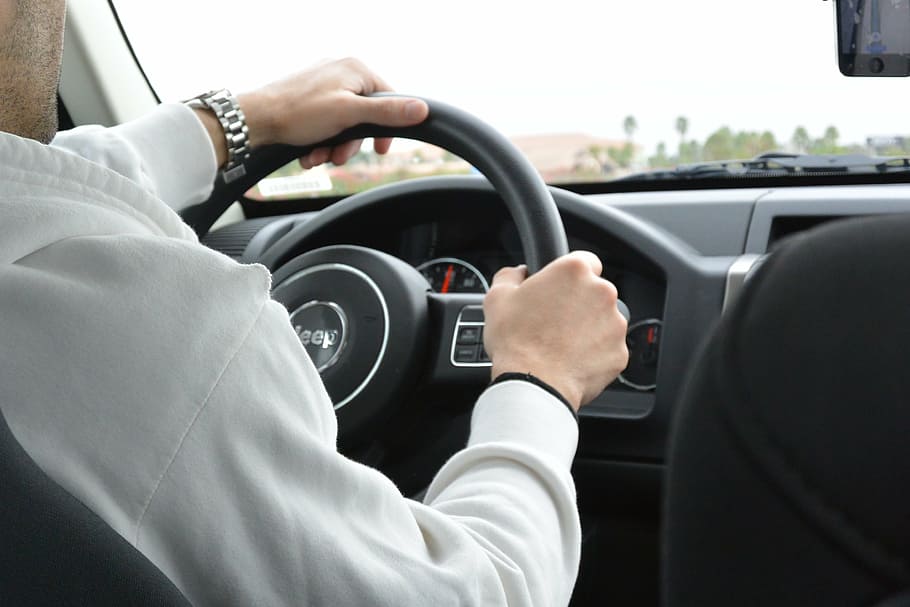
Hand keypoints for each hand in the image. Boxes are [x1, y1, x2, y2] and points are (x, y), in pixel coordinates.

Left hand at [237, 58, 428, 168]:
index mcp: (356, 69)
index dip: (386, 128)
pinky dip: (322, 141)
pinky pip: (328, 124)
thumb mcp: (350, 115)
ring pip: (345, 124)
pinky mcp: (311, 99)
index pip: (389, 99)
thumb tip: (421, 110)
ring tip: (317, 156)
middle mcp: (342, 72)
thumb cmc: (299, 113)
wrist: (256, 120)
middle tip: (337, 158)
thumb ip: (387, 112)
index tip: (379, 150)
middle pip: (365, 116)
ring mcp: (325, 85)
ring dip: (334, 147)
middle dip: (351, 143)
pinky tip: (309, 152)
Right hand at [483, 251, 628, 410]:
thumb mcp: (497, 298)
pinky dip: (594, 353)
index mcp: (574, 271)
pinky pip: (608, 348)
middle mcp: (602, 293)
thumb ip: (510, 276)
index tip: (560, 288)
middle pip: (596, 291)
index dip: (570, 275)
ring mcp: (615, 324)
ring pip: (604, 320)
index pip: (585, 260)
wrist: (534, 384)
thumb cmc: (516, 341)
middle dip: (579, 303)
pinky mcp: (620, 353)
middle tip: (554, 321)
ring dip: (588, 328)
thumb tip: (518, 273)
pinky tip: (571, 360)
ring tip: (561, 344)